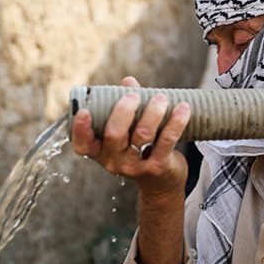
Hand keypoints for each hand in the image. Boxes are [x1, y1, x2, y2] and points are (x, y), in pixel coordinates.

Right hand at [71, 76, 189, 197]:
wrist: (161, 182)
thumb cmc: (140, 148)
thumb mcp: (128, 131)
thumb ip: (127, 106)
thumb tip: (128, 81)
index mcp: (101, 151)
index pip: (83, 144)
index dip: (80, 129)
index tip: (84, 111)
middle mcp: (114, 161)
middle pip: (114, 134)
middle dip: (124, 110)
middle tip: (134, 96)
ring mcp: (136, 166)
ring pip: (142, 134)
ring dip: (153, 112)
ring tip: (162, 98)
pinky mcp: (158, 166)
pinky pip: (167, 140)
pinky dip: (176, 121)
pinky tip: (183, 108)